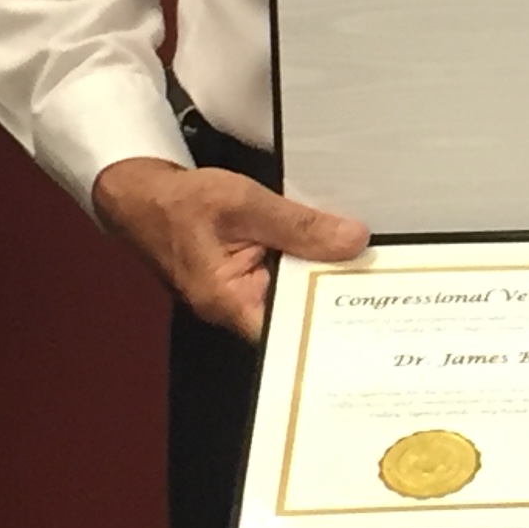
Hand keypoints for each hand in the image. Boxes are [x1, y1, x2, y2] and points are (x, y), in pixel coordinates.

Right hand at [90, 156, 367, 341]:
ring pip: (295, 293)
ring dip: (325, 275)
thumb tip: (351, 241)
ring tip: (372, 262)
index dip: (329, 323)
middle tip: (385, 282)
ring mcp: (241, 296)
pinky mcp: (248, 278)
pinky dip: (309, 262)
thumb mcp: (243, 203)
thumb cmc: (178, 203)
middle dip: (336, 295)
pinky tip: (338, 248)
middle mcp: (236, 310)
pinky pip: (287, 277)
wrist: (143, 196)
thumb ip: (298, 224)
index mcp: (229, 303)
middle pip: (298, 314)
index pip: (290, 332)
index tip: (369, 309)